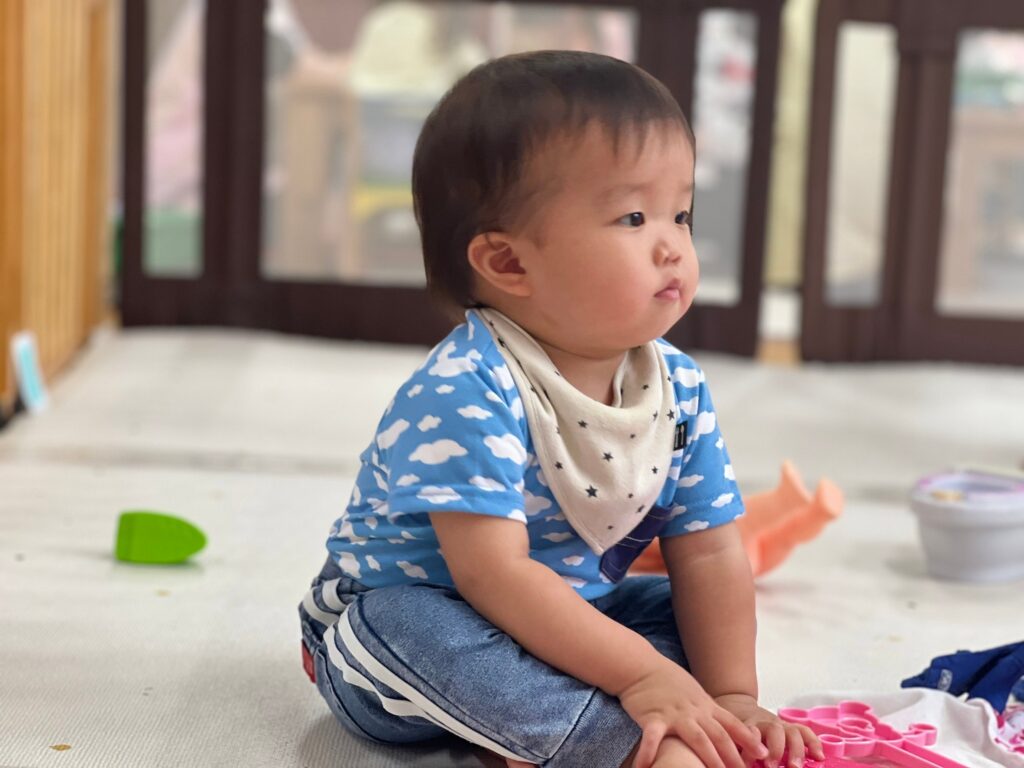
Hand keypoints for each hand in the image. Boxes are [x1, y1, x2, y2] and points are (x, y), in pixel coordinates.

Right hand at [618, 663, 767, 767]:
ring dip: (709, 759)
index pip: (732, 724)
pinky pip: (653, 738)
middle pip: (719, 736)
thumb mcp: (694, 693)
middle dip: (734, 757)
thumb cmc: (666, 681)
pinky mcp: (652, 718)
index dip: (749, 740)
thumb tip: (724, 727)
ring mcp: (674, 714)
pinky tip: (645, 767)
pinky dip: (649, 753)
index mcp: (705, 705)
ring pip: (697, 739)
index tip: (764, 755)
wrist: (641, 666)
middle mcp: (694, 710)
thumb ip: (708, 710)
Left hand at [713, 694, 824, 767]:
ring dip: (796, 749)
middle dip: (775, 749)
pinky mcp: (791, 728)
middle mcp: (766, 724)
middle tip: (771, 765)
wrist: (739, 708)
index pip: (751, 733)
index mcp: (748, 727)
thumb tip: (737, 762)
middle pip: (774, 731)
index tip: (752, 759)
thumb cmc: (736, 730)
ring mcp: (781, 725)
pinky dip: (814, 743)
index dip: (752, 744)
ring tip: (795, 766)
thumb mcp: (730, 737)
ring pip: (793, 731)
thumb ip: (737, 748)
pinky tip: (819, 757)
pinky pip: (805, 732)